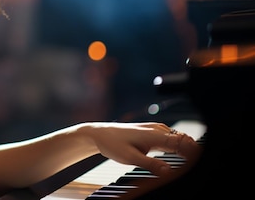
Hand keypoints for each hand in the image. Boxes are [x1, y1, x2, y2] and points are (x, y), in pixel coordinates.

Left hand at [85, 122, 201, 175]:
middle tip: (199, 166)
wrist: (99, 134)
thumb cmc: (112, 144)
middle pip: (184, 139)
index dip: (194, 152)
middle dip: (193, 151)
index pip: (182, 142)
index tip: (200, 162)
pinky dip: (178, 145)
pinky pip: (171, 138)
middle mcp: (157, 129)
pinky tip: (181, 154)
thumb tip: (169, 172)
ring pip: (178, 137)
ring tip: (194, 162)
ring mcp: (155, 129)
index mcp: (154, 135)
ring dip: (186, 148)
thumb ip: (151, 164)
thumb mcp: (130, 158)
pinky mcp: (152, 132)